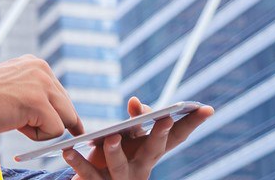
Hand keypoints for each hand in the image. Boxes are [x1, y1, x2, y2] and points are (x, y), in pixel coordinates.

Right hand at [0, 55, 83, 140]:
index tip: (70, 127)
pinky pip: (55, 131)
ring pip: (65, 119)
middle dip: (58, 124)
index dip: (59, 113)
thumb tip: (54, 115)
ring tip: (17, 123)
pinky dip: (37, 137)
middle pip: (68, 107)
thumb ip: (33, 93)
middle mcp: (42, 70)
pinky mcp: (38, 103)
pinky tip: (16, 125)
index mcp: (36, 64)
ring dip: (44, 130)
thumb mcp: (12, 87)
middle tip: (44, 133)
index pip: (60, 93)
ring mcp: (42, 85)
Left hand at [61, 96, 213, 179]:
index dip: (192, 123)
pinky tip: (68, 151)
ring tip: (112, 136)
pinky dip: (78, 163)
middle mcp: (142, 166)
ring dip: (116, 151)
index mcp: (152, 151)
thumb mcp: (128, 135)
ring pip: (120, 166)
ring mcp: (121, 178)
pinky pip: (88, 174)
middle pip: (154, 151)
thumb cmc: (115, 153)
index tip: (207, 108)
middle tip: (164, 118)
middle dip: (159, 134)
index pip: (176, 136)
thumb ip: (135, 118)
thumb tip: (136, 102)